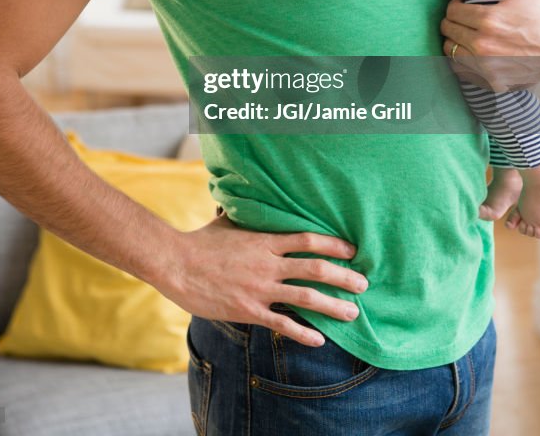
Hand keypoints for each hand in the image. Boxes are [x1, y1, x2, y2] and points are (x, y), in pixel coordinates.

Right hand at [160, 213, 367, 346]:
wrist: (176, 263)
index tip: (352, 250)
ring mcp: (259, 288)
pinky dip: (303, 333)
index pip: (308, 240)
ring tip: (352, 313)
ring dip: (333, 305)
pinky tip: (319, 340)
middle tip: (364, 284)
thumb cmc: (200, 241)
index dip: (334, 244)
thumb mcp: (226, 222)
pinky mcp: (248, 310)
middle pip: (315, 268)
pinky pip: (282, 323)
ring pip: (305, 297)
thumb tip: (246, 199)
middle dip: (343, 276)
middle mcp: (268, 264)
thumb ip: (243, 216)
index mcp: (265, 241)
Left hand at [441, 0, 539, 90]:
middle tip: (462, 18)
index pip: (452, 12)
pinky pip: (462, 69)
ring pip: (450, 50)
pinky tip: (471, 50)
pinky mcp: (492, 81)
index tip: (461, 4)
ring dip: (453, 39)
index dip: (454, 5)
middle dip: (451, 20)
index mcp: (489, 20)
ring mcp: (486, 66)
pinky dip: (461, 59)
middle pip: (448, 30)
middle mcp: (484, 45)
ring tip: (465, 33)